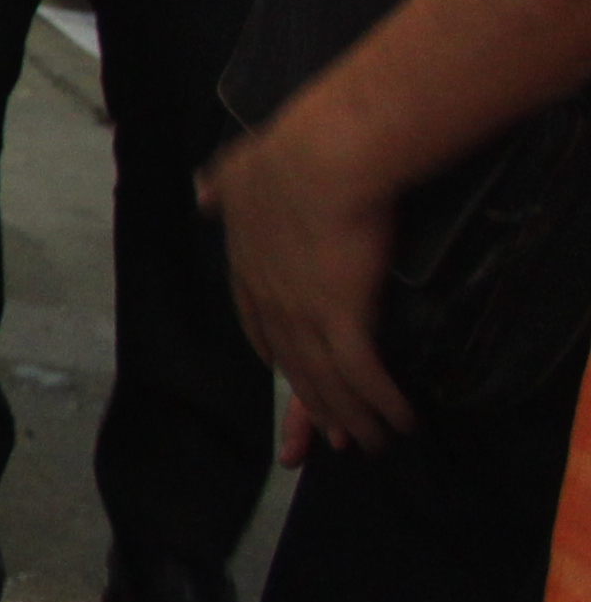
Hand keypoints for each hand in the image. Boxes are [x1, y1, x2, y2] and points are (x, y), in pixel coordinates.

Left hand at [204, 113, 414, 460]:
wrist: (321, 159)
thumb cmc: (287, 156)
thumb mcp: (238, 170)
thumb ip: (222, 186)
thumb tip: (202, 193)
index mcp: (248, 268)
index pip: (257, 322)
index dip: (272, 349)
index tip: (280, 369)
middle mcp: (271, 300)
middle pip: (292, 364)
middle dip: (311, 405)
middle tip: (326, 440)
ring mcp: (303, 314)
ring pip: (326, 379)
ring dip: (349, 416)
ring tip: (369, 445)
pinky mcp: (343, 318)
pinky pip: (362, 375)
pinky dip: (380, 403)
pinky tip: (399, 424)